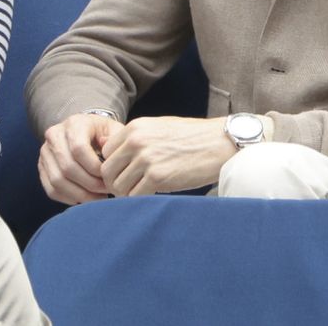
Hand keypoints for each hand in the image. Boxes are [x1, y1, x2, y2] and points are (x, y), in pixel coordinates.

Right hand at [38, 113, 122, 204]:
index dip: (94, 167)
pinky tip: (85, 200)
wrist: (86, 131)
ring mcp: (45, 153)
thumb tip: (109, 157)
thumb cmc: (103, 132)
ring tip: (98, 199)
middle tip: (106, 191)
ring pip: (57, 181)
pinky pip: (51, 190)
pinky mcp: (42, 168)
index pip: (78, 149)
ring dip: (79, 195)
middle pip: (67, 168)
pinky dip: (69, 198)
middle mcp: (54, 136)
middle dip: (89, 184)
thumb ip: (115, 142)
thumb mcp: (114, 130)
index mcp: (74, 124)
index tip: (109, 176)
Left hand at [99, 116, 234, 196]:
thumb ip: (137, 138)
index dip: (114, 165)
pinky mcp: (157, 177)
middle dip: (116, 182)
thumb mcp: (161, 127)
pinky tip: (153, 195)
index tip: (125, 173)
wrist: (221, 142)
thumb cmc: (194, 136)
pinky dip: (139, 200)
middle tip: (130, 187)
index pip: (106, 152)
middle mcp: (137, 141)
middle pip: (107, 171)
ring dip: (127, 193)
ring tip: (143, 191)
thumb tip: (111, 153)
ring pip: (118, 186)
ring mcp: (146, 159)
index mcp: (136, 127)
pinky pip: (134, 197)